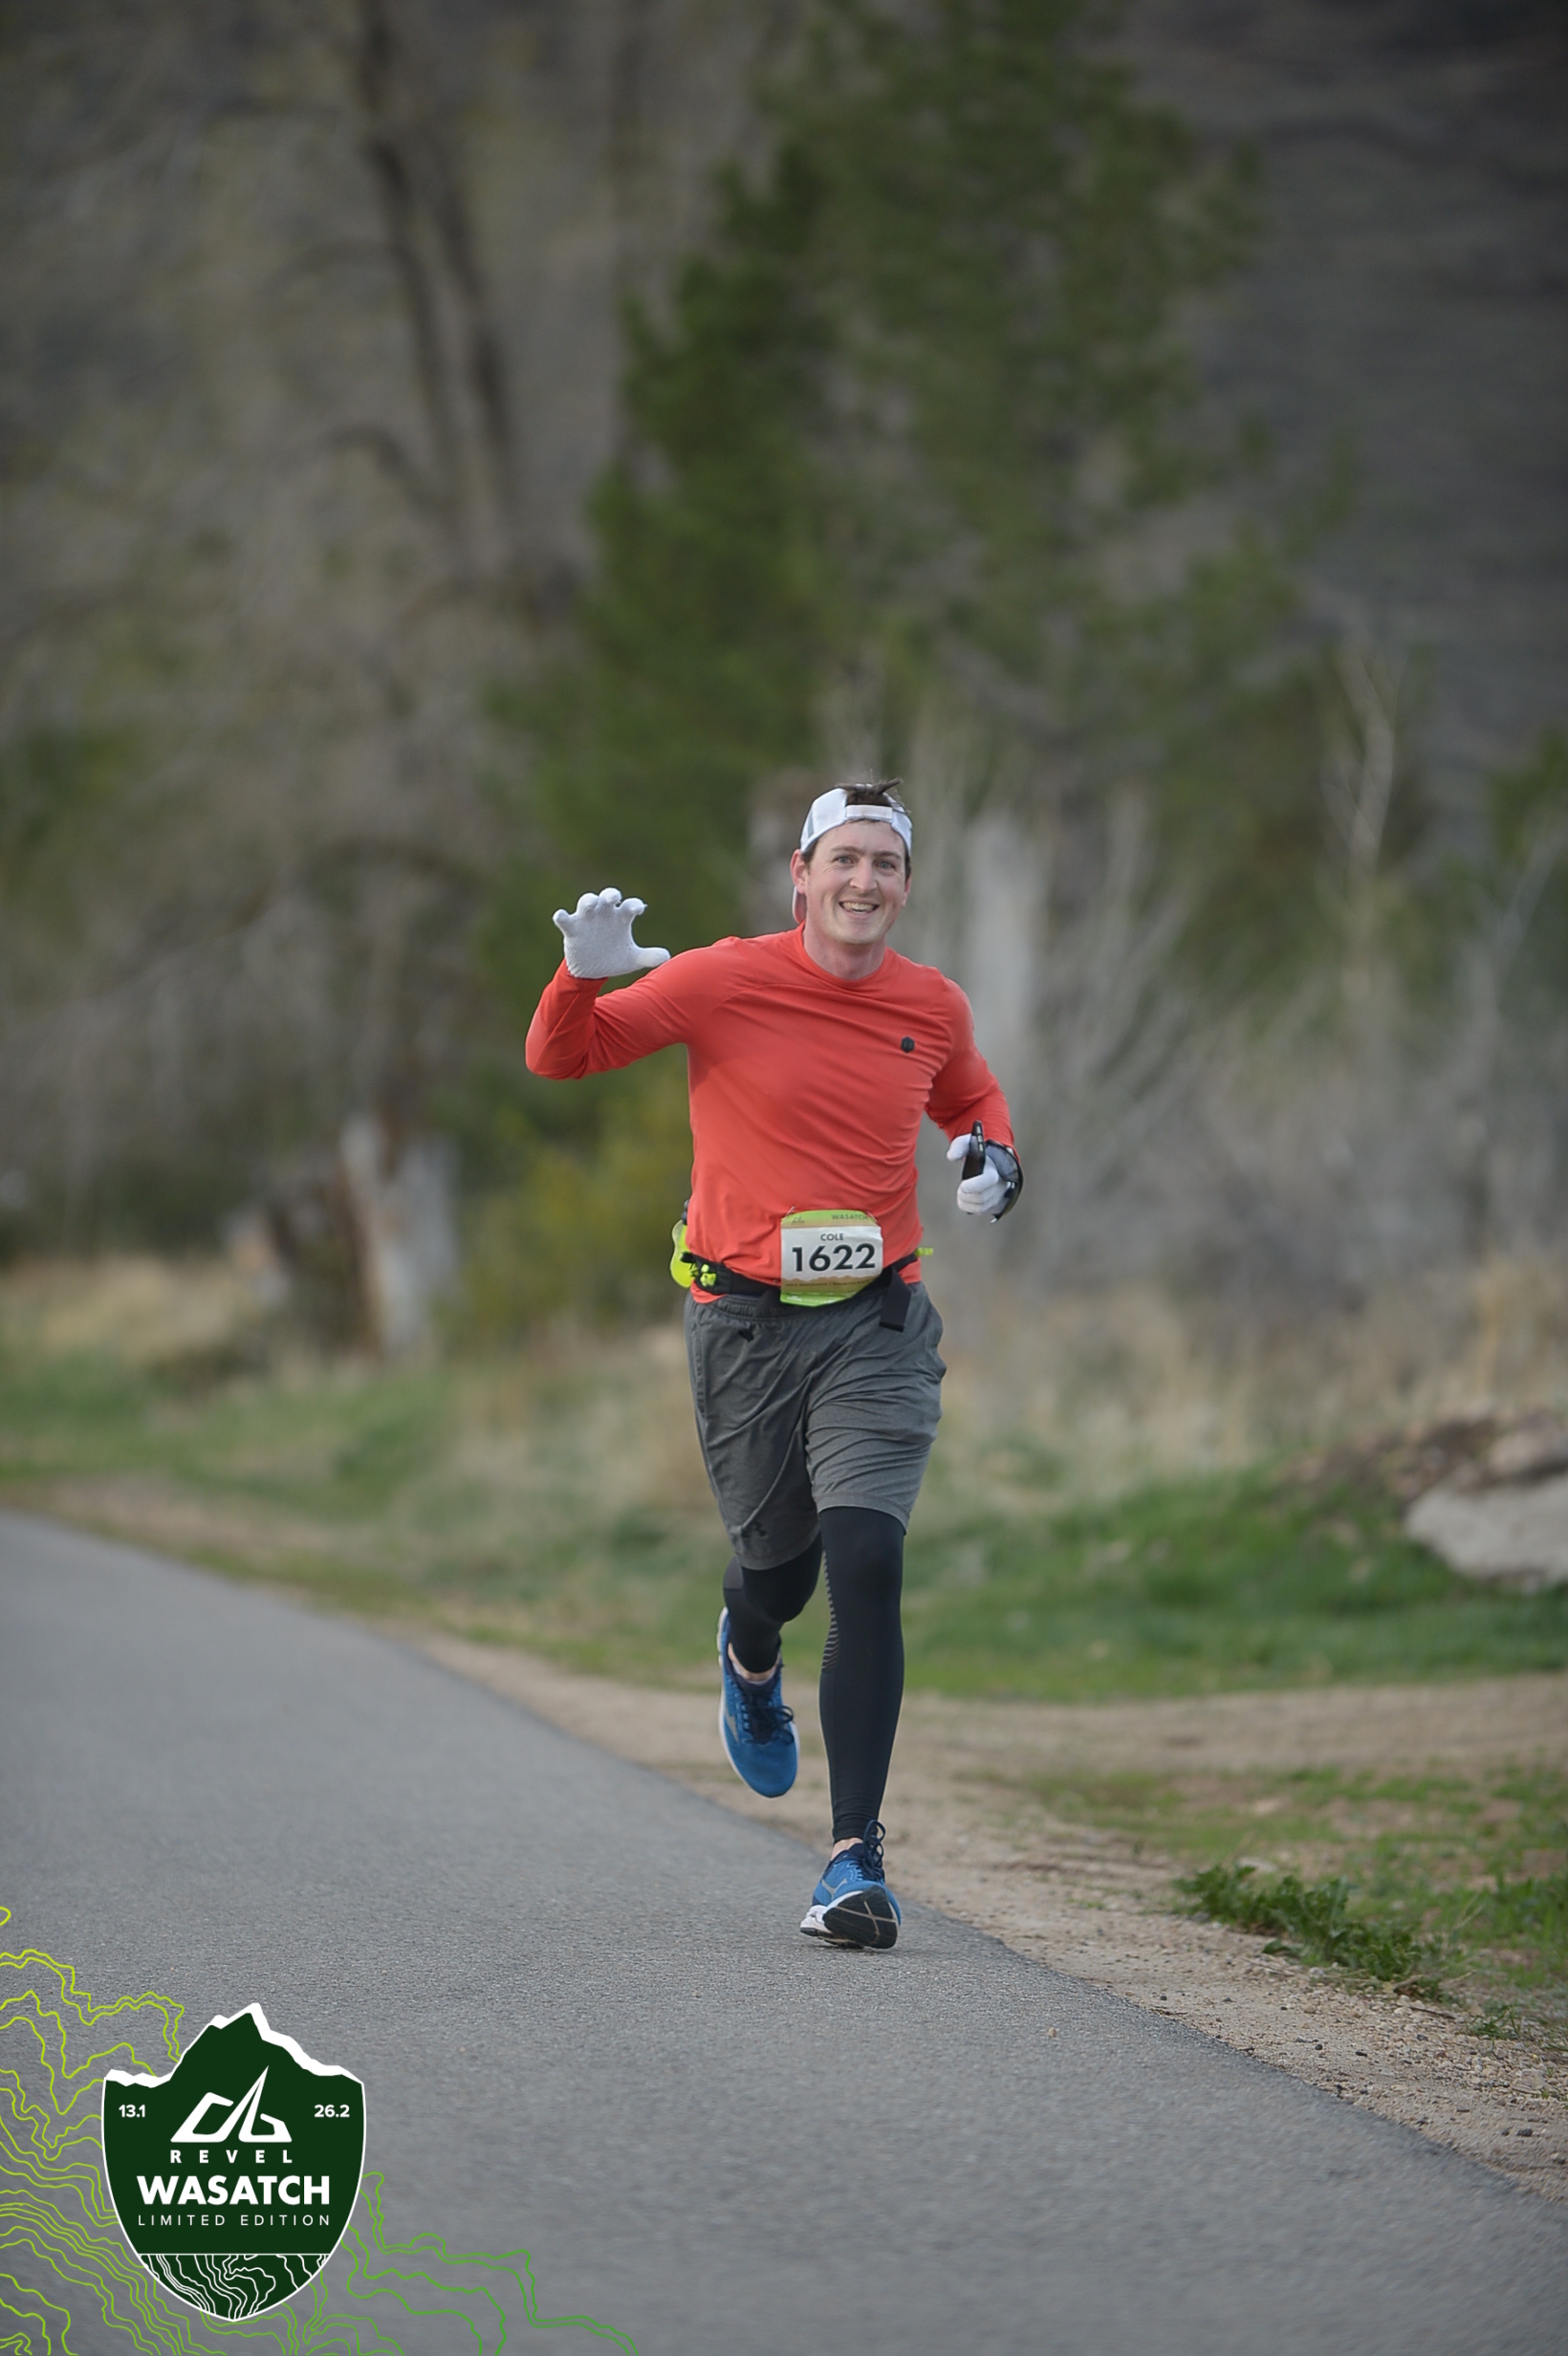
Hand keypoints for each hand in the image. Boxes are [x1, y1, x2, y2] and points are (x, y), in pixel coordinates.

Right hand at [552, 888, 670, 978]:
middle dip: (610, 894)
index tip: (638, 910)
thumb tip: (667, 957)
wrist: (592, 972)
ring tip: (590, 904)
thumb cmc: (614, 958)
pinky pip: (565, 920)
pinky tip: (560, 915)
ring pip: (586, 902)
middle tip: (614, 898)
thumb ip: (649, 957)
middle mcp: (604, 914)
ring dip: (588, 901)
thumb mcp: (632, 959)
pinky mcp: (572, 929)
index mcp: (621, 918)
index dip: (634, 905)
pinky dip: (562, 916)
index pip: (629, 905)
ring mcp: (587, 920)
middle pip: (608, 896)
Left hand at [947, 1131, 1021, 1219]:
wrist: (991, 1161)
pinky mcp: (994, 1205)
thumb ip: (959, 1146)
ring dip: (966, 1201)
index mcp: (996, 1169)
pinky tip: (966, 1198)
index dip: (974, 1186)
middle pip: (981, 1197)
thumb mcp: (969, 1144)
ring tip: (962, 1192)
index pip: (988, 1181)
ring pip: (980, 1207)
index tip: (962, 1186)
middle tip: (961, 1189)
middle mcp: (1001, 1185)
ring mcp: (999, 1196)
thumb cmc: (978, 1152)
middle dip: (967, 1195)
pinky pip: (979, 1211)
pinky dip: (969, 1206)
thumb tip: (951, 1157)